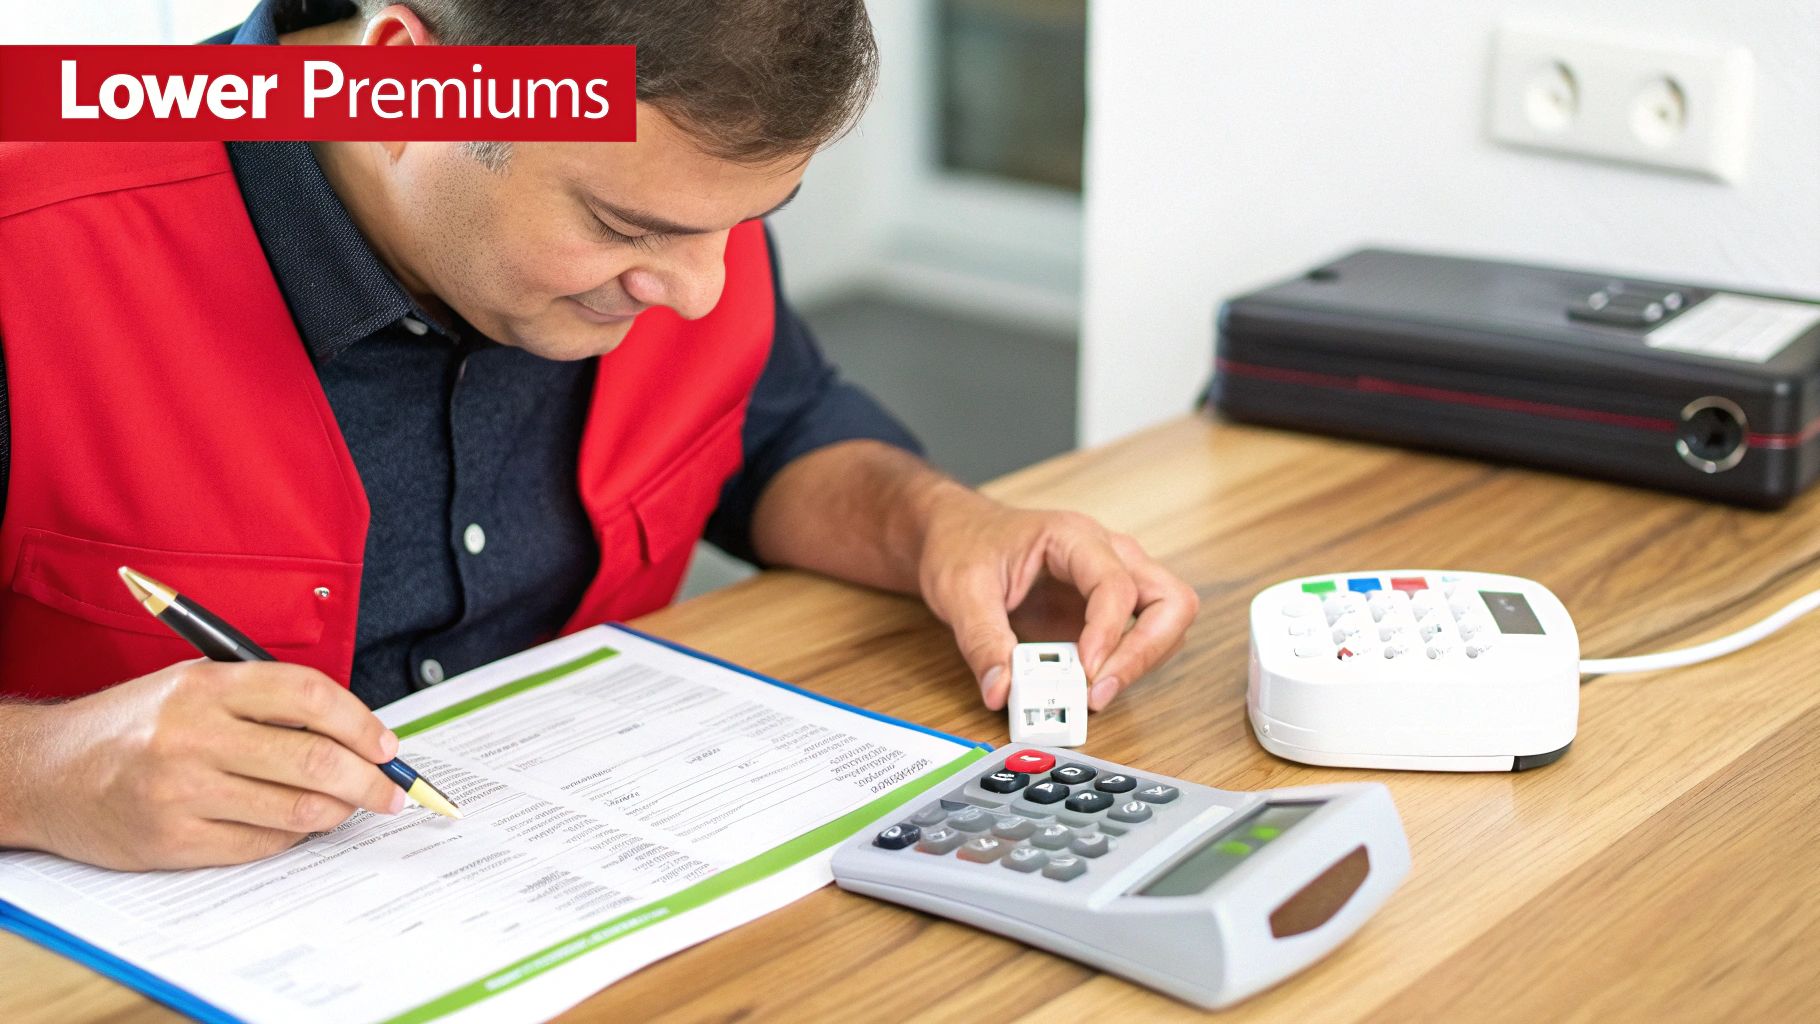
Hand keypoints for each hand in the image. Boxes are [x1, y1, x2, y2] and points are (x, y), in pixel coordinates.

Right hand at [0, 660, 403, 869]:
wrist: (44, 772)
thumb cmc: (131, 726)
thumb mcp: (192, 686)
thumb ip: (265, 701)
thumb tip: (354, 733)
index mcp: (207, 685)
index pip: (309, 696)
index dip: (361, 723)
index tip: (388, 746)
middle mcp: (194, 735)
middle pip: (315, 759)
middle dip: (371, 781)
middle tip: (394, 792)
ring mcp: (182, 791)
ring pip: (297, 808)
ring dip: (340, 812)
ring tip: (350, 807)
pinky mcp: (173, 841)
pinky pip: (262, 844)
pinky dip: (295, 836)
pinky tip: (298, 824)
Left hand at [916, 486, 1198, 711]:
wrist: (959, 534)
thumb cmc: (964, 545)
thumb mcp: (960, 590)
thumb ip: (981, 641)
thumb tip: (1001, 691)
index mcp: (1073, 537)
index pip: (1117, 583)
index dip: (1108, 633)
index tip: (1086, 673)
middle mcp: (1108, 554)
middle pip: (1170, 599)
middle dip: (1147, 650)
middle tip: (1102, 690)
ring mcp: (1114, 581)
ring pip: (1167, 620)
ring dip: (1139, 662)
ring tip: (1091, 695)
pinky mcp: (1107, 610)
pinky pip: (1141, 638)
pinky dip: (1125, 666)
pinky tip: (1087, 686)